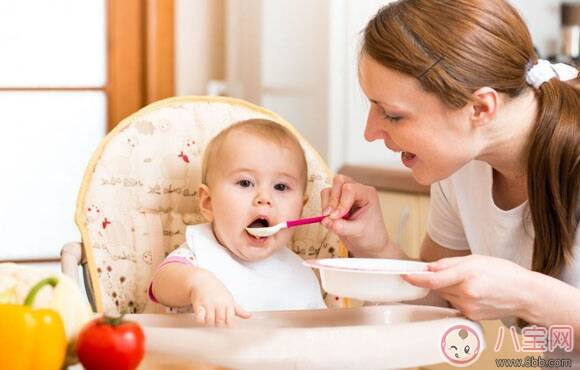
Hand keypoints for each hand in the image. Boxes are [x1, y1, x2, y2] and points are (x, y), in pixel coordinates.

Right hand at [188, 269, 250, 326]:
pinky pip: (200, 317)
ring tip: (208, 319)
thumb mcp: (229, 298)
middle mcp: (219, 303)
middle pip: (220, 321)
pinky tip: (201, 317)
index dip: (227, 324)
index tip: (224, 323)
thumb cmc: (217, 291)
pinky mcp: (199, 304)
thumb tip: (249, 316)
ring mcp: (209, 303)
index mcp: (228, 302)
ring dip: (209, 323)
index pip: (230, 319)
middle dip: (218, 324)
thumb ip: (238, 309)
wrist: (202, 279)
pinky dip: (200, 320)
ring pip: (210, 321)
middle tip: (215, 321)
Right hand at [320, 175, 390, 256]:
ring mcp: (346, 195)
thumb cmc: (371, 236)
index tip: (337, 217)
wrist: (370, 244)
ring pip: (330, 189)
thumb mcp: (358, 232)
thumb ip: (342, 227)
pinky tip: (330, 219)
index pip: (350, 189)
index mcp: (367, 194)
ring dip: (327, 203)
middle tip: (331, 215)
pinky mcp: (337, 202)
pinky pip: (326, 197)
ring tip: (330, 218)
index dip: (341, 203)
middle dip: (333, 199)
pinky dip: (324, 207)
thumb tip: (327, 221)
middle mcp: (357, 191)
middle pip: (339, 181)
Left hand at [403, 255, 530, 320]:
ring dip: (450, 289)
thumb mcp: (476, 259)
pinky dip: (459, 297)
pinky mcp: (471, 316)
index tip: (406, 275)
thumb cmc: (504, 273)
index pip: (434, 280)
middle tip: (455, 274)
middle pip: (439, 287)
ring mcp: (469, 307)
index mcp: (467, 275)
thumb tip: (429, 267)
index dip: (416, 278)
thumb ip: (449, 263)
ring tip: (471, 283)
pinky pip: (456, 304)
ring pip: (446, 296)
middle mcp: (467, 293)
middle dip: (440, 280)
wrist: (525, 294)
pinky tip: (475, 293)